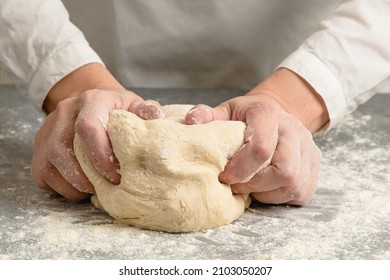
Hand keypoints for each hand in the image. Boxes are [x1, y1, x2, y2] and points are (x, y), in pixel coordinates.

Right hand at [32, 64, 162, 200]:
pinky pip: (41, 173)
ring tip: (92, 191)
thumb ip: (146, 110)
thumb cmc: (116, 108)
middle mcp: (64, 112)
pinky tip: (78, 189)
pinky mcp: (40, 144)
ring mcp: (48, 128)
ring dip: (70, 185)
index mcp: (91, 101)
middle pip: (60, 150)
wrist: (91, 101)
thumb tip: (155, 115)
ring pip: (48, 164)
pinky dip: (59, 187)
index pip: (87, 128)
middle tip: (103, 189)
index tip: (115, 175)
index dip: (99, 156)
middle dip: (83, 177)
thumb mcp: (133, 104)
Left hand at [185, 68, 328, 204]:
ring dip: (267, 193)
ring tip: (250, 187)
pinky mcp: (314, 164)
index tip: (225, 176)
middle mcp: (294, 129)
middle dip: (255, 184)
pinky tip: (266, 188)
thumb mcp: (227, 111)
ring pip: (294, 184)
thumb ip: (208, 115)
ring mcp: (308, 148)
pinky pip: (302, 191)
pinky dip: (281, 196)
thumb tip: (191, 121)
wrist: (276, 114)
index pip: (262, 147)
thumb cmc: (247, 117)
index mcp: (269, 114)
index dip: (241, 168)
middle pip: (284, 170)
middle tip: (237, 186)